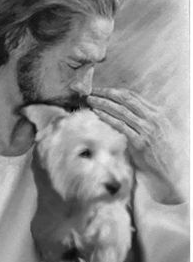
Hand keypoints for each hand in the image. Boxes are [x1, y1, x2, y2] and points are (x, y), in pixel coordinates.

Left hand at [87, 87, 181, 202]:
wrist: (170, 171)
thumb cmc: (160, 151)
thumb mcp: (156, 129)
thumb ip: (142, 119)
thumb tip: (121, 112)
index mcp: (157, 112)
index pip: (132, 96)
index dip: (115, 91)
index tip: (101, 90)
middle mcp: (153, 118)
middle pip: (125, 99)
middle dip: (107, 93)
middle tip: (92, 91)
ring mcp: (147, 130)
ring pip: (121, 110)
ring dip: (104, 103)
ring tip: (91, 100)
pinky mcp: (140, 142)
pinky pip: (120, 125)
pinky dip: (107, 117)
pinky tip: (97, 113)